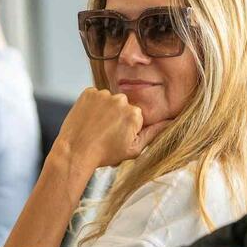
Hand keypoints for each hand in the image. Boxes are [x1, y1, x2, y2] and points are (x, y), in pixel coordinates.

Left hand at [51, 88, 172, 168]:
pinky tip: (89, 119)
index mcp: (135, 113)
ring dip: (105, 110)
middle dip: (118, 117)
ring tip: (96, 127)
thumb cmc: (105, 154)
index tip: (118, 137)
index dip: (128, 127)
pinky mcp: (88, 92)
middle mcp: (121, 100)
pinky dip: (92, 105)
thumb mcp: (134, 149)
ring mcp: (103, 94)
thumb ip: (153, 133)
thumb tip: (171, 122)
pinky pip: (95, 96)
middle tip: (106, 133)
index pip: (136, 115)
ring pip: (109, 100)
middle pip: (124, 105)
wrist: (76, 151)